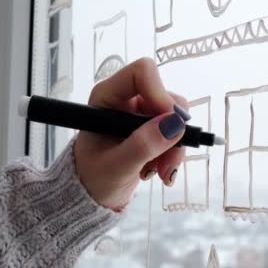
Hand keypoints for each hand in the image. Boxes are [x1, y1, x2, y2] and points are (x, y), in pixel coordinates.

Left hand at [74, 58, 190, 210]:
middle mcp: (126, 99)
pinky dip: (173, 152)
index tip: (171, 124)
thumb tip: (174, 125)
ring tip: (160, 172)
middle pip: (165, 97)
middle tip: (167, 163)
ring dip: (175, 147)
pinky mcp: (152, 127)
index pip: (141, 73)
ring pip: (175, 117)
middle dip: (173, 131)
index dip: (160, 94)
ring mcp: (140, 113)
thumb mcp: (116, 166)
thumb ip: (142, 145)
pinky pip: (176, 131)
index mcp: (107, 97)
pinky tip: (159, 170)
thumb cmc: (93, 177)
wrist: (91, 194)